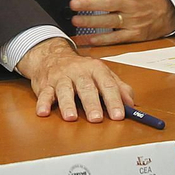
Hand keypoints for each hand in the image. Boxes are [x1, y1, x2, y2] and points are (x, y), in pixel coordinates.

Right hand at [14, 38, 134, 121]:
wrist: (52, 56)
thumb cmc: (81, 70)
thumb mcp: (102, 74)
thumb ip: (119, 88)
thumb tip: (131, 103)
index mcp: (96, 69)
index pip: (107, 85)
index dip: (114, 100)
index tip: (119, 115)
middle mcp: (78, 72)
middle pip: (86, 87)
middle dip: (91, 103)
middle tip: (96, 118)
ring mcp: (61, 78)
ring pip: (64, 90)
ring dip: (67, 104)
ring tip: (71, 117)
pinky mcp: (45, 85)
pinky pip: (43, 94)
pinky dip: (42, 103)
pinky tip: (43, 112)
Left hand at [69, 0, 174, 45]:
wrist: (168, 14)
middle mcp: (130, 4)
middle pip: (108, 4)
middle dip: (90, 4)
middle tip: (73, 4)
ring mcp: (132, 20)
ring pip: (109, 22)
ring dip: (92, 22)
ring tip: (75, 20)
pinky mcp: (133, 35)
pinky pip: (117, 38)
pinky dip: (103, 40)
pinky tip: (89, 39)